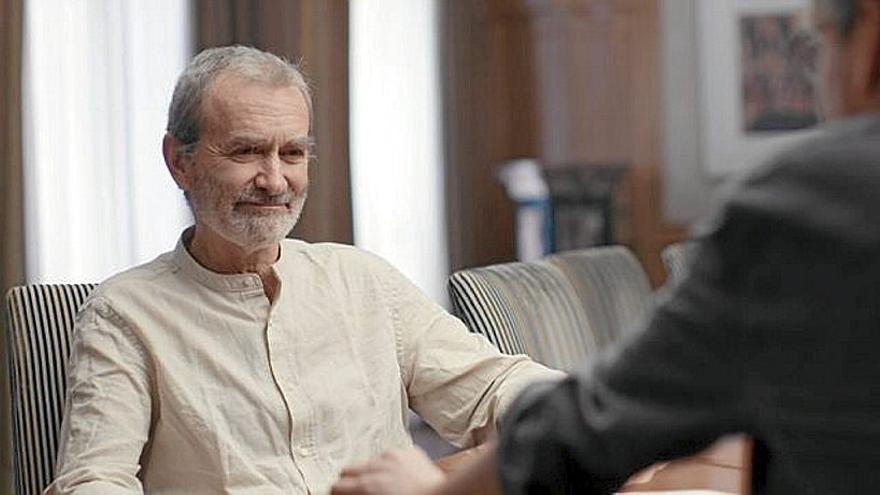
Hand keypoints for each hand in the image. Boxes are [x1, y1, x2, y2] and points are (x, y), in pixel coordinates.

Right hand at [331, 447, 446, 494]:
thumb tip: (344, 493)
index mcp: (367, 487)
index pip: (335, 486)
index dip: (336, 494)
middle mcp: (377, 467)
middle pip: (347, 470)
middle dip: (349, 482)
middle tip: (356, 493)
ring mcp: (393, 456)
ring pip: (369, 461)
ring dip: (370, 472)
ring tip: (382, 487)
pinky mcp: (408, 451)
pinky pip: (390, 456)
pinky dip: (390, 466)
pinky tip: (399, 479)